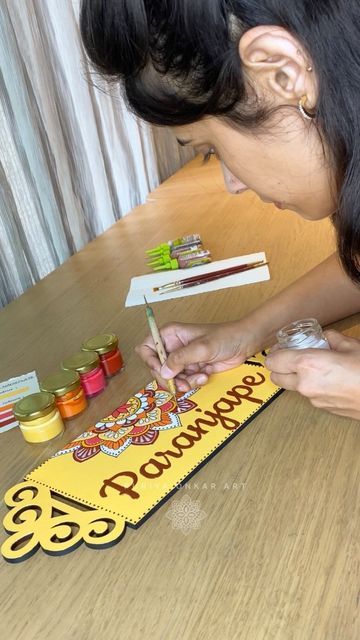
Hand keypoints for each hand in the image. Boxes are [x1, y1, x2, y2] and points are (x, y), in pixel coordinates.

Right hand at [136, 321, 256, 391]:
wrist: (245, 343)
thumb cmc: (224, 337)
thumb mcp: (201, 347)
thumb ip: (180, 359)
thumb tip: (163, 372)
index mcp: (170, 334)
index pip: (146, 348)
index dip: (151, 361)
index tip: (163, 370)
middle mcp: (172, 346)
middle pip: (157, 367)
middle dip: (169, 378)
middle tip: (181, 384)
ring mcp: (182, 359)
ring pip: (171, 378)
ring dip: (183, 382)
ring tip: (199, 378)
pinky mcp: (192, 369)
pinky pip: (183, 381)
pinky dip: (192, 383)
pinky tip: (205, 376)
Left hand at [265, 330, 359, 418]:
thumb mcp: (351, 346)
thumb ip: (332, 338)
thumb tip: (325, 337)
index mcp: (307, 364)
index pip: (273, 361)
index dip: (274, 353)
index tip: (281, 347)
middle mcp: (305, 384)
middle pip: (276, 378)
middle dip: (280, 367)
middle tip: (291, 357)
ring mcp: (313, 399)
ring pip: (292, 388)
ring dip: (296, 377)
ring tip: (314, 367)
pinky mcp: (323, 409)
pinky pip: (308, 396)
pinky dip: (311, 387)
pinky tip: (328, 379)